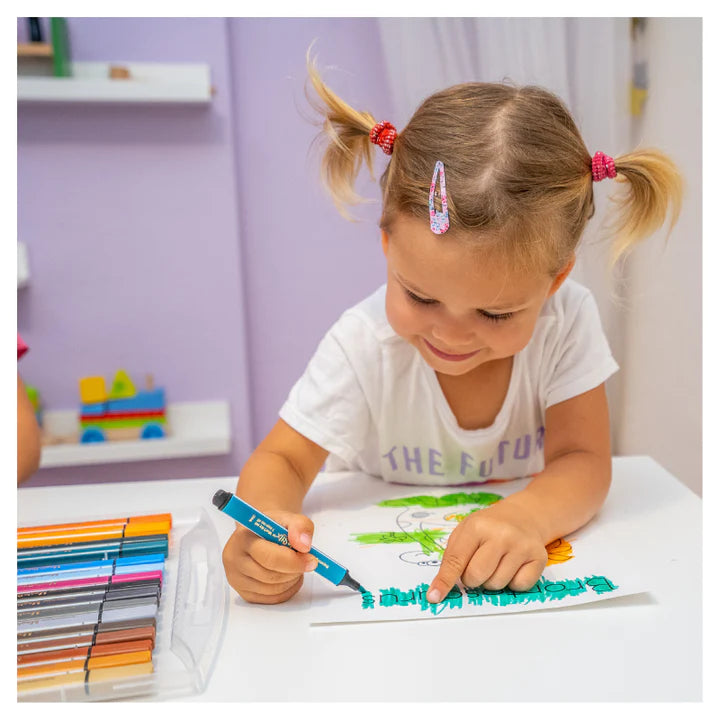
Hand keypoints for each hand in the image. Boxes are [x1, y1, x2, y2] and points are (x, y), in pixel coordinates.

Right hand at [221, 509, 317, 603]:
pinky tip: (289, 577)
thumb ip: (300, 526)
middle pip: (270, 576)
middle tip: (306, 562)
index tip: (311, 560)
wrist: (259, 533)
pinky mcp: (243, 592)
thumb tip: (304, 546)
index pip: (269, 557)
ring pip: (272, 590)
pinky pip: (271, 599)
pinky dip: (287, 590)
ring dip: (292, 580)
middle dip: (294, 571)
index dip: (294, 561)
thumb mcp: (289, 518)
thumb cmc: (272, 527)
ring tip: (296, 566)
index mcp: (243, 537)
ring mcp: (236, 578)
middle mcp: (234, 558)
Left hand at [427, 500, 547, 602]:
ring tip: (497, 562)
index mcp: (476, 526)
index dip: (445, 581)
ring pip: (497, 585)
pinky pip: (519, 586)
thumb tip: (439, 590)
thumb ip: (453, 558)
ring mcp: (521, 546)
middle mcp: (500, 534)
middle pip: (476, 576)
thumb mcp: (465, 532)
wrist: (523, 516)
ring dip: (492, 581)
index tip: (434, 597)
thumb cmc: (488, 527)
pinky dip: (513, 583)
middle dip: (472, 579)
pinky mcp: (539, 557)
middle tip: (477, 566)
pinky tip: (513, 566)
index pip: (456, 560)